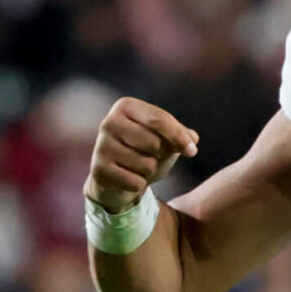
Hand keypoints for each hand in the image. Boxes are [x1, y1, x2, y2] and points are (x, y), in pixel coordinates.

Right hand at [84, 97, 199, 213]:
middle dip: (159, 155)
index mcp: (126, 106)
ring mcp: (101, 145)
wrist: (117, 177)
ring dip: (149, 171)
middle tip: (148, 156)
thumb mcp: (166, 139)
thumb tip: (193, 139)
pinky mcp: (98, 169)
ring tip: (137, 167)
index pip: (159, 119)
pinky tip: (128, 179)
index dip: (179, 137)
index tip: (192, 152)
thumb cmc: (145, 151)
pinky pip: (136, 182)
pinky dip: (139, 185)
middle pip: (154, 143)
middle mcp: (109, 122)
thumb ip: (182, 135)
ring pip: (146, 164)